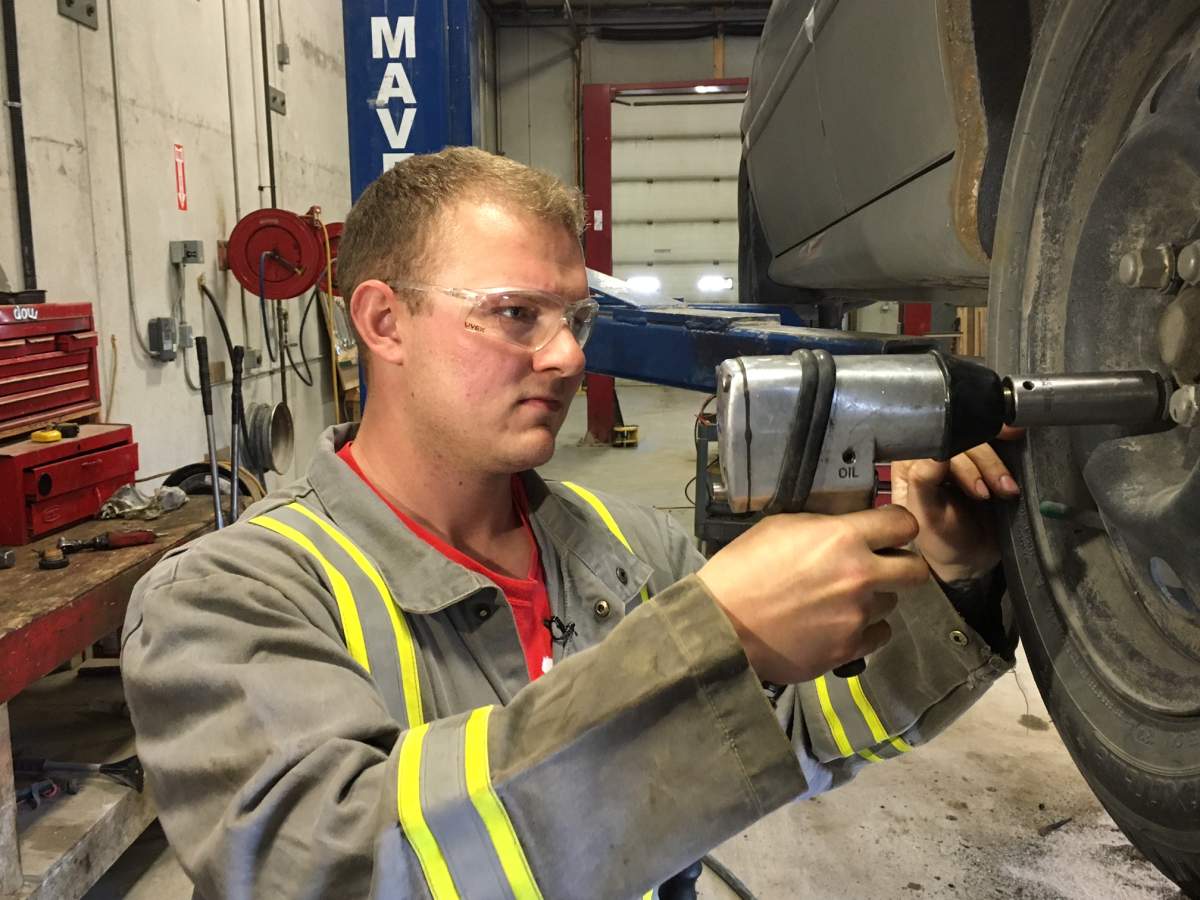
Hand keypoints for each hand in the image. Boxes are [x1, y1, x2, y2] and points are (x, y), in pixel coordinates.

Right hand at [697, 506, 928, 683]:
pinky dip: (864, 629)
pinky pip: (878, 635)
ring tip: (842, 600)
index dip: (898, 526)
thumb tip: (848, 528)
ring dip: (873, 599)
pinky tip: (840, 625)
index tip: (889, 532)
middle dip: (901, 565)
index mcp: (844, 538)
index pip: (903, 523)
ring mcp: (857, 616)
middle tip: (880, 568)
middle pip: (916, 570)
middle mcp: (861, 576)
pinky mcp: (849, 649)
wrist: (720, 624)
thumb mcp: (780, 527)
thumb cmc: (742, 568)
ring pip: (891, 604)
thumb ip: (824, 526)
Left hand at [889, 427, 1023, 583]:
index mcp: (911, 464)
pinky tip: (1015, 465)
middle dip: (984, 467)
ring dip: (998, 466)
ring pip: (982, 443)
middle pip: (962, 442)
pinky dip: (1008, 455)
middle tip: (995, 493)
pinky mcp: (984, 460)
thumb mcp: (927, 516)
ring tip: (1007, 491)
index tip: (977, 486)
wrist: (971, 557)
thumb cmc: (941, 539)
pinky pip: (998, 447)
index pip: (934, 445)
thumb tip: (937, 452)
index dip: (958, 458)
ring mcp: (961, 456)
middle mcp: (934, 454)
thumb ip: (923, 482)